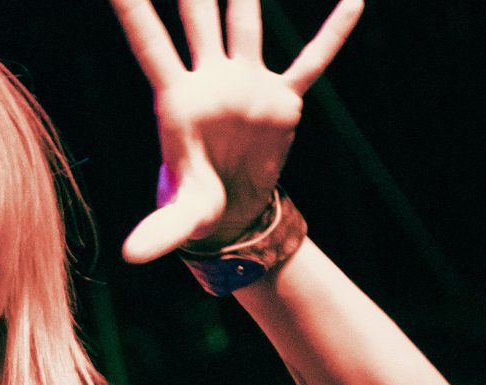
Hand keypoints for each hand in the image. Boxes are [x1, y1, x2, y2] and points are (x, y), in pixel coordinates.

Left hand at [108, 0, 362, 262]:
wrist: (233, 214)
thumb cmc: (196, 209)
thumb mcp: (181, 217)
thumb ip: (160, 230)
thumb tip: (132, 257)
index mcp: (177, 101)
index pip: (150, 45)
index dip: (134, 11)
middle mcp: (211, 81)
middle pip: (198, 17)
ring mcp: (247, 85)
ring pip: (245, 22)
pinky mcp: (282, 100)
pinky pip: (312, 61)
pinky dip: (332, 34)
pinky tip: (352, 0)